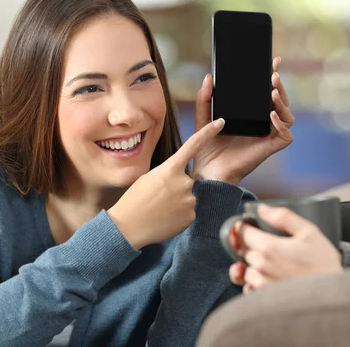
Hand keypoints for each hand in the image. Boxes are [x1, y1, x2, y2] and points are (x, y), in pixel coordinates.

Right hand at [107, 119, 224, 249]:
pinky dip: (179, 215)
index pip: (193, 145)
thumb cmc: (134, 200)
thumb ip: (169, 175)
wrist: (128, 226)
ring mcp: (189, 199)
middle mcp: (184, 182)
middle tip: (158, 198)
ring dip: (177, 202)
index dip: (208, 132)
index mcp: (170, 168)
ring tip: (160, 209)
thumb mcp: (149, 178)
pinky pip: (188, 212)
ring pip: (188, 197)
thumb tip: (181, 181)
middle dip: (176, 188)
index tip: (220, 122)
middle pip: (186, 181)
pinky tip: (165, 218)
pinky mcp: (191, 216)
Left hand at [192, 57, 294, 184]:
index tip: (273, 61)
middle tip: (273, 75)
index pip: (266, 94)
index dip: (273, 77)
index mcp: (250, 116)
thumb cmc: (206, 149)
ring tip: (272, 92)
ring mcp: (267, 137)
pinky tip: (271, 115)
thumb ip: (204, 99)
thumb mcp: (203, 119)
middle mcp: (262, 125)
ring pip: (288, 116)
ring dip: (283, 102)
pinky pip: (286, 135)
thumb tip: (209, 77)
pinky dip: (281, 124)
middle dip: (280, 87)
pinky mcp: (269, 149)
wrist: (207, 172)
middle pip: (281, 102)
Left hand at [229, 204, 342, 292]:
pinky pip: (249, 288)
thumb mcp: (309, 231)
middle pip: (243, 250)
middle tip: (270, 246)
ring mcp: (261, 285)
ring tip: (273, 264)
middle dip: (251, 246)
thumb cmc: (323, 263)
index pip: (242, 232)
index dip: (244, 227)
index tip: (250, 226)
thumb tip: (262, 209)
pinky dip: (255, 283)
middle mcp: (261, 267)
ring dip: (253, 266)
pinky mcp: (263, 299)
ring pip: (245, 270)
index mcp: (269, 247)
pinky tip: (270, 279)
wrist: (332, 294)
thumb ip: (284, 217)